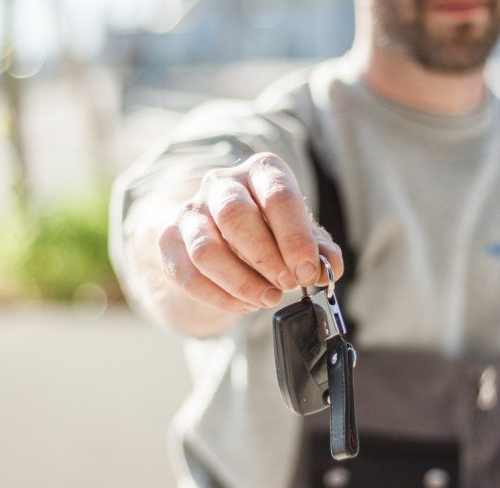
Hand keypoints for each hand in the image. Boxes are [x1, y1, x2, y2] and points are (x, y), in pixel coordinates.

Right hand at [158, 152, 344, 313]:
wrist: (221, 235)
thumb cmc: (268, 231)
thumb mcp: (299, 235)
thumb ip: (318, 250)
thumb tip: (330, 265)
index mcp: (260, 171)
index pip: (277, 194)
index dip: (294, 237)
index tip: (307, 270)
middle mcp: (221, 183)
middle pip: (235, 215)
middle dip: (265, 258)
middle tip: (287, 285)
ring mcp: (191, 211)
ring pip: (206, 249)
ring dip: (241, 282)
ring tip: (267, 298)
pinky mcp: (169, 241)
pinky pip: (188, 274)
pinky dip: (220, 297)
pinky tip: (244, 304)